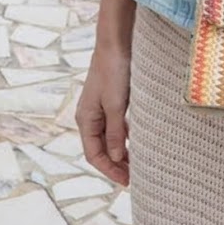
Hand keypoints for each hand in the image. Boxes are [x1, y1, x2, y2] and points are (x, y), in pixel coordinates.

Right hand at [75, 42, 130, 186]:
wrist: (116, 42)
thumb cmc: (114, 71)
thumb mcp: (116, 105)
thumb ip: (116, 133)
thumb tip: (116, 159)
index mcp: (85, 119)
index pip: (94, 154)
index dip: (110, 170)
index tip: (127, 181)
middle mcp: (90, 116)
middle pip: (100, 148)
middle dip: (116, 164)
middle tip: (135, 177)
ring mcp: (100, 107)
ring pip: (109, 138)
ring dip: (122, 151)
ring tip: (138, 163)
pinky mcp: (111, 99)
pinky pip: (116, 125)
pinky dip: (125, 136)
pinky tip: (137, 141)